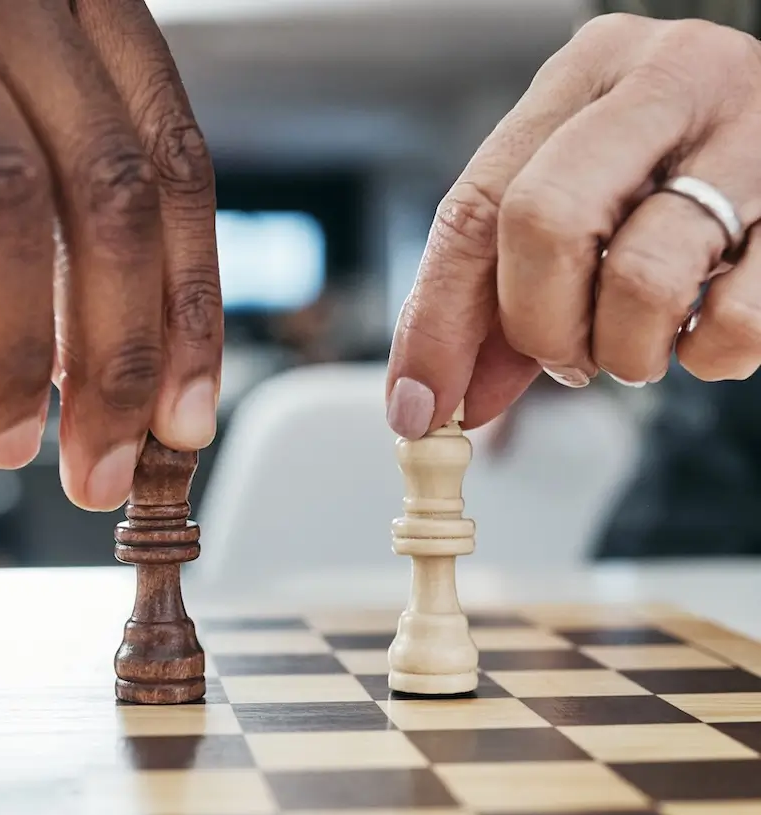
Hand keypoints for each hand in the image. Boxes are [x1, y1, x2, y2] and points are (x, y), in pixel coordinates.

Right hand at [0, 0, 221, 510]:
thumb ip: (62, 204)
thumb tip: (107, 369)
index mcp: (75, 3)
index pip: (172, 170)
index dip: (190, 311)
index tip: (185, 422)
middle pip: (106, 195)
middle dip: (116, 358)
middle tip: (100, 468)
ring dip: (14, 356)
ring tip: (4, 447)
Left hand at [386, 13, 760, 437]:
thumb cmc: (668, 186)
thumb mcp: (575, 212)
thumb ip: (497, 303)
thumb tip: (430, 402)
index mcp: (584, 77)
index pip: (476, 209)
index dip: (436, 321)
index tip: (418, 405)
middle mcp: (665, 82)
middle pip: (542, 223)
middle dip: (537, 326)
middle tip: (562, 359)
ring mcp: (751, 133)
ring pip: (639, 279)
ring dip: (621, 352)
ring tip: (637, 343)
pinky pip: (735, 322)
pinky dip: (705, 357)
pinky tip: (704, 330)